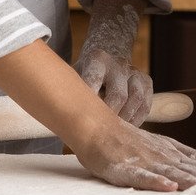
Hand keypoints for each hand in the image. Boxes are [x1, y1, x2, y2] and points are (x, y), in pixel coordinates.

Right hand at [72, 116, 195, 191]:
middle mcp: (161, 156)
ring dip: (187, 181)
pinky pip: (143, 178)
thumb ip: (187, 153)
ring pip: (170, 174)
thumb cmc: (128, 138)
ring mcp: (145, 162)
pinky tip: (168, 188)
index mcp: (170, 151)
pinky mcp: (127, 170)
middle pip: (187, 170)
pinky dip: (156, 182)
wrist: (97, 128)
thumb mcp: (162, 143)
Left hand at [73, 0, 151, 125]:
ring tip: (113, 134)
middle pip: (117, 95)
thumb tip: (49, 117)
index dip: (89, 102)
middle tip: (98, 136)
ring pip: (135, 99)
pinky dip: (137, 119)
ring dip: (125, 120)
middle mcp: (117, 62)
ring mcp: (133, 70)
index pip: (93, 80)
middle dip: (109, 118)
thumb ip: (64, 92)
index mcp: (96, 59)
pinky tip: (125, 128)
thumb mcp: (70, 77)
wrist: (104, 58)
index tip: (81, 122)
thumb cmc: (80, 76)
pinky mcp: (145, 80)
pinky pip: (145, 103)